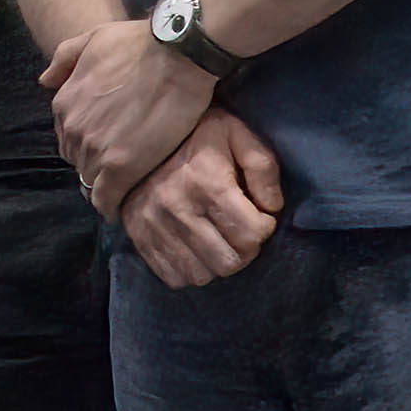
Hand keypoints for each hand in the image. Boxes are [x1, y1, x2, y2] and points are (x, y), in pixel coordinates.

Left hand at [43, 16, 217, 215]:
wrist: (177, 54)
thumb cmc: (139, 42)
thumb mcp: (93, 38)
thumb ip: (64, 59)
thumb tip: (45, 81)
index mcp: (65, 103)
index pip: (67, 138)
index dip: (87, 143)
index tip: (106, 146)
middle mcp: (74, 129)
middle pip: (78, 161)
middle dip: (95, 163)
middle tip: (120, 163)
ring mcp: (96, 150)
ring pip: (91, 181)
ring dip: (106, 184)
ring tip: (126, 183)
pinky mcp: (121, 168)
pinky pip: (107, 199)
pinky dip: (111, 206)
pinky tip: (120, 208)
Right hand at [119, 106, 284, 288]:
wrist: (137, 136)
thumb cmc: (196, 134)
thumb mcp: (236, 133)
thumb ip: (262, 167)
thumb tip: (272, 208)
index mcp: (207, 182)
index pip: (251, 234)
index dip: (265, 227)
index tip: (260, 214)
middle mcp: (178, 210)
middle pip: (229, 262)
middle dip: (245, 250)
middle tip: (243, 230)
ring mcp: (155, 228)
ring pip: (202, 276)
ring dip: (218, 262)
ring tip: (220, 239)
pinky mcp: (140, 239)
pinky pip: (174, 277)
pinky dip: (191, 269)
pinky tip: (197, 247)